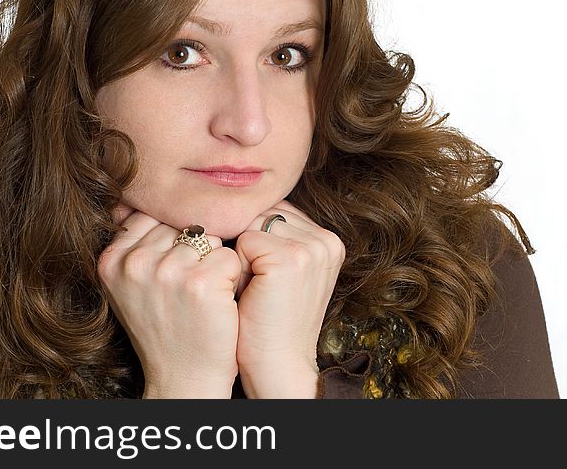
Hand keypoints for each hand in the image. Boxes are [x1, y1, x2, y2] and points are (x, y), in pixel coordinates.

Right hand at [97, 202, 241, 397]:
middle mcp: (134, 263)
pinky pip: (230, 255)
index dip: (172, 240)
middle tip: (188, 289)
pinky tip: (218, 302)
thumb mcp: (132, 284)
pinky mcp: (200, 282)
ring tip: (202, 297)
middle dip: (194, 250)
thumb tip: (141, 192)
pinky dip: (232, 277)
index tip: (173, 272)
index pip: (152, 215)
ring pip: (209, 237)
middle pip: (182, 223)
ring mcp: (166, 272)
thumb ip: (134, 242)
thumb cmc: (165, 326)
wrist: (184, 378)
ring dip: (214, 263)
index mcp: (111, 259)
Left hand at [234, 200, 345, 397]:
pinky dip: (237, 265)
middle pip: (264, 213)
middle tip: (259, 286)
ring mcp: (311, 248)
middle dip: (249, 244)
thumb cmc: (271, 321)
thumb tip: (243, 201)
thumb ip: (279, 237)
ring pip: (252, 224)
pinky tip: (250, 293)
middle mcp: (326, 240)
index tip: (265, 278)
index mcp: (329, 241)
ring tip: (255, 289)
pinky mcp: (289, 258)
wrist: (278, 366)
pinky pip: (243, 240)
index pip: (276, 211)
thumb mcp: (286, 273)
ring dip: (242, 254)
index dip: (258, 240)